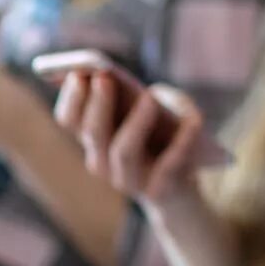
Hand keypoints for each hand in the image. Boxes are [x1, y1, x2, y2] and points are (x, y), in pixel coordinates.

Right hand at [54, 72, 216, 214]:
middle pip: (93, 133)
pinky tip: (195, 120)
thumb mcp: (156, 112)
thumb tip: (145, 94)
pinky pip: (167, 166)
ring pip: (123, 152)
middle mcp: (102, 162)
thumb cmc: (165, 139)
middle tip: (105, 77)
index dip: (71, 97)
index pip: (69, 120)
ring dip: (135, 123)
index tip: (79, 73)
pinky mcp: (158, 192)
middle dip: (98, 104)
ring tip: (149, 98)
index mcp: (94, 140)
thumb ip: (145, 98)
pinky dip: (182, 142)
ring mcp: (128, 180)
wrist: (182, 191)